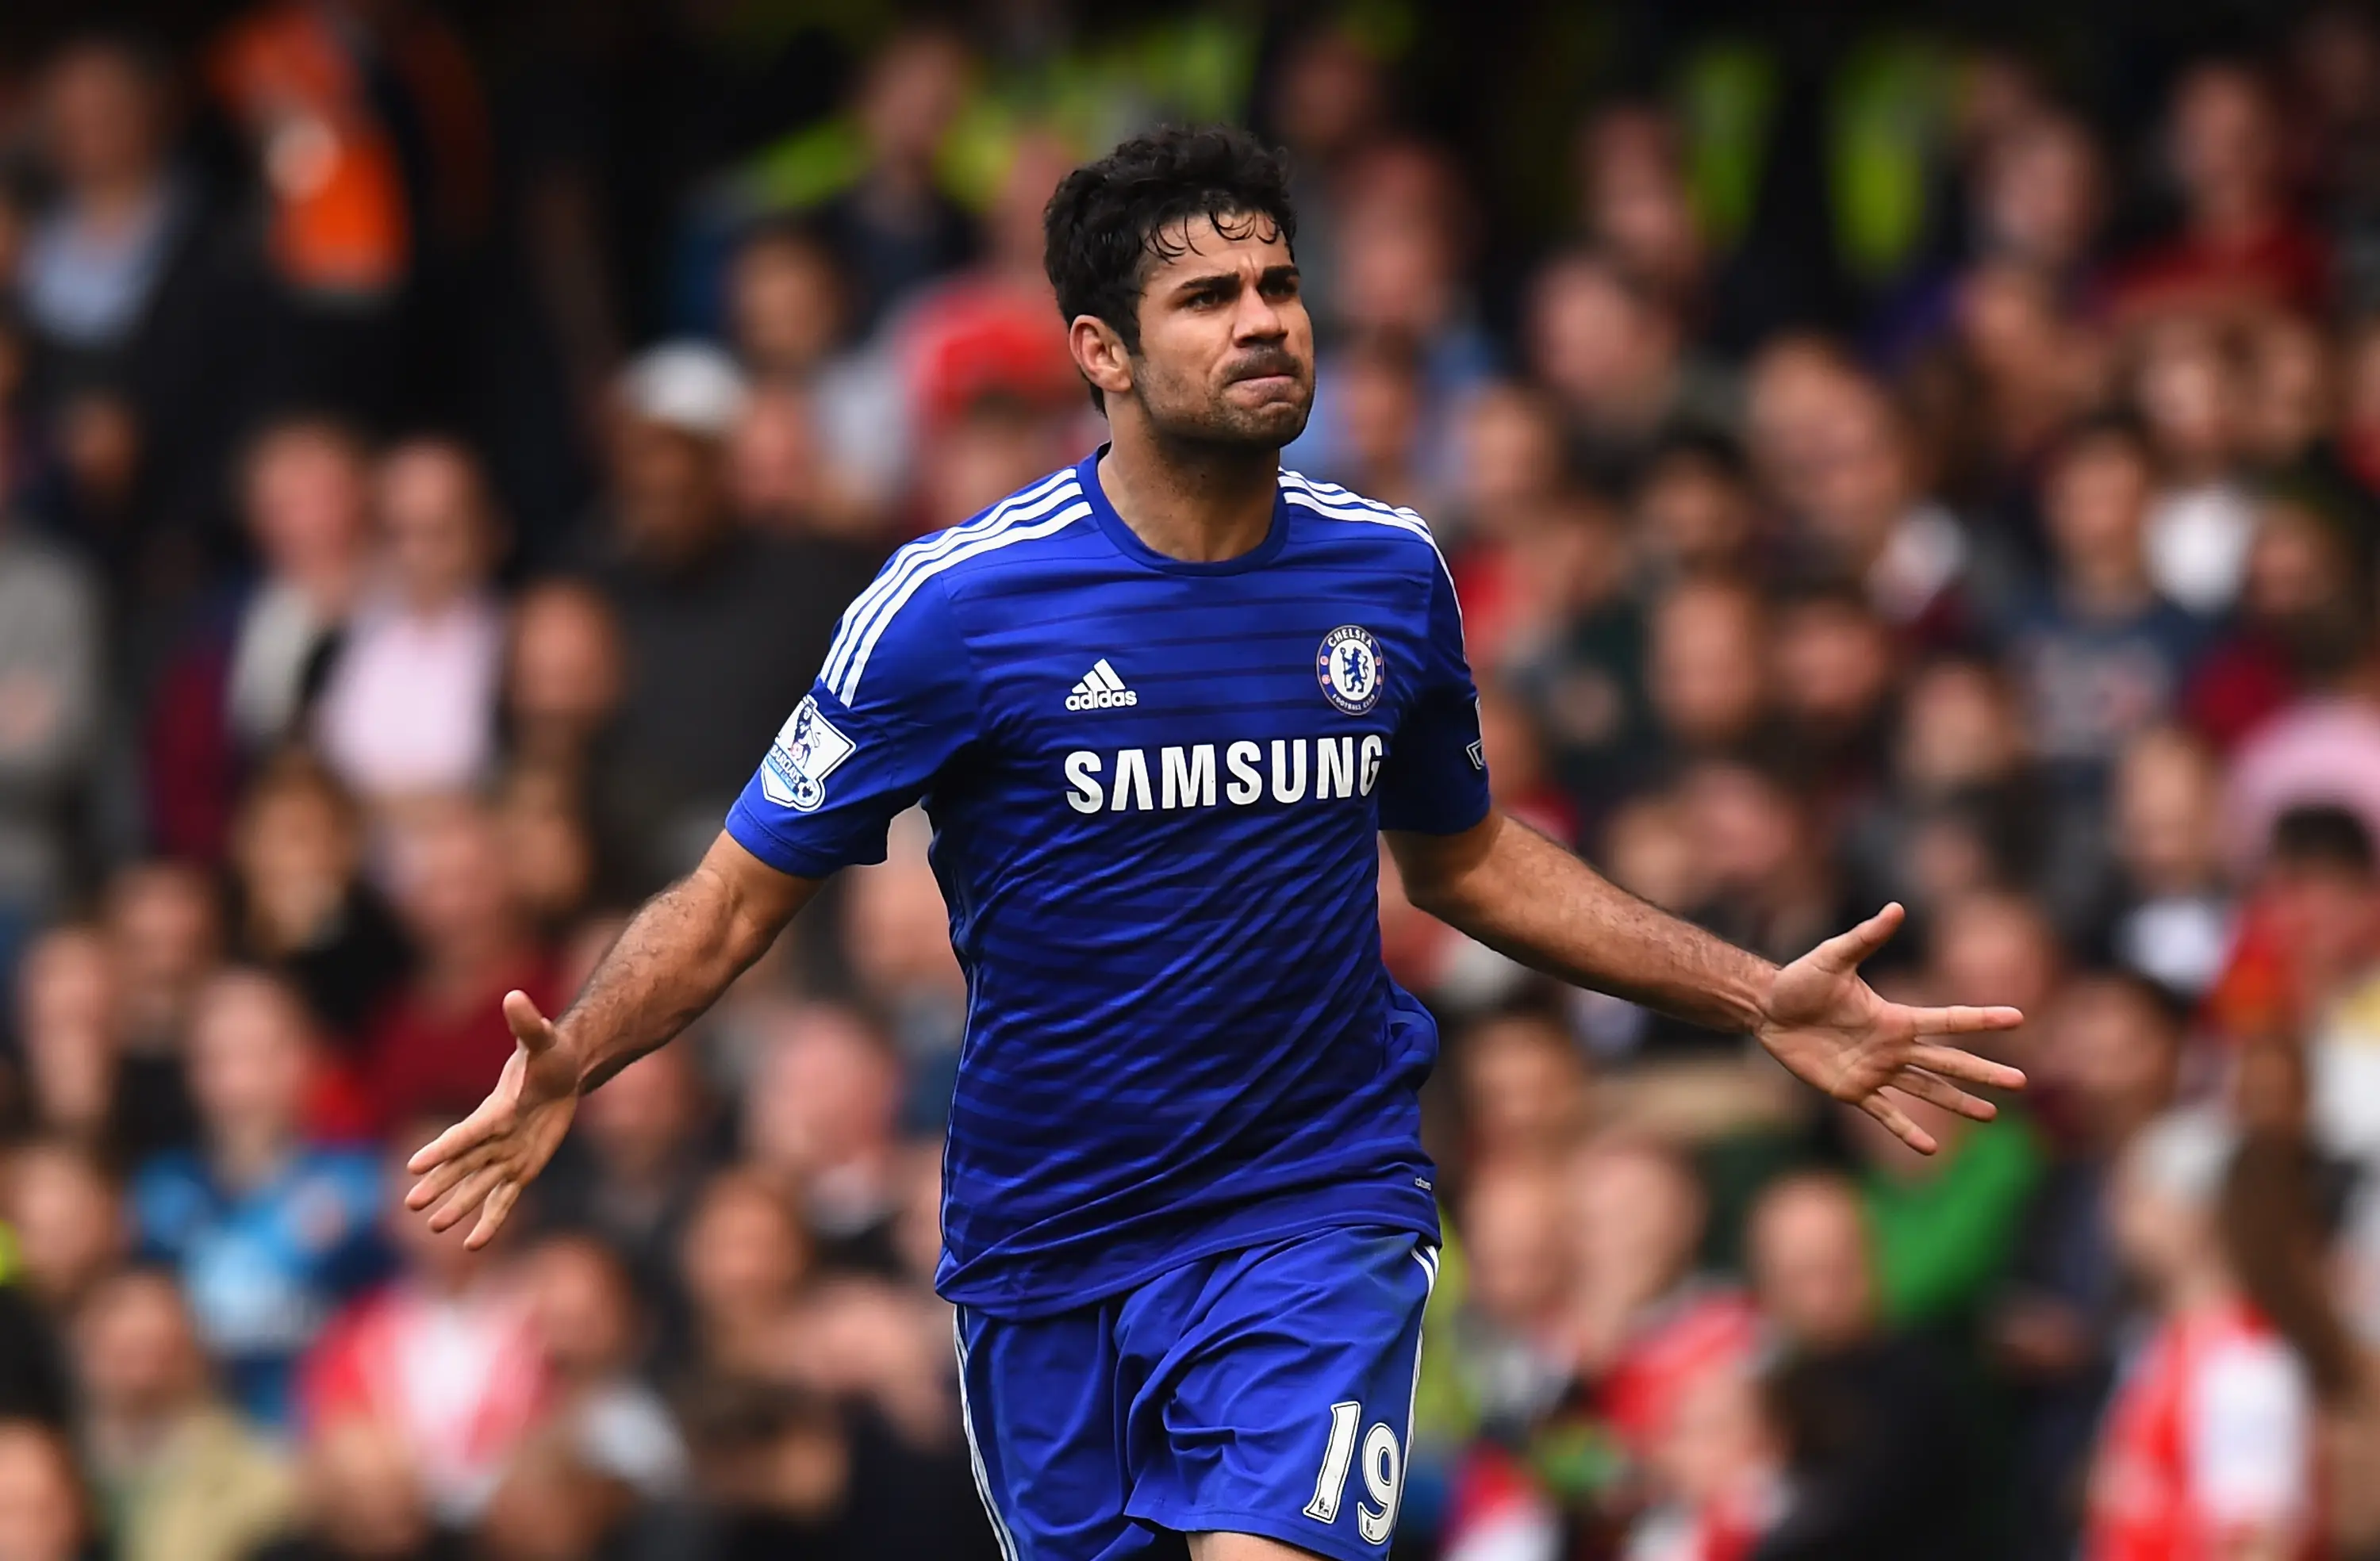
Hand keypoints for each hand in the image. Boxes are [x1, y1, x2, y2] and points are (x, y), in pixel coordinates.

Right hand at [402, 990, 581, 1248]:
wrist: (561, 1072)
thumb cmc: (551, 1053)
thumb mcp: (543, 1039)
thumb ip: (527, 1023)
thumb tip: (514, 996)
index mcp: (496, 1110)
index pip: (466, 1133)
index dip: (443, 1149)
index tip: (414, 1164)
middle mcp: (494, 1137)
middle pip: (463, 1165)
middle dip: (440, 1183)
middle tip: (411, 1203)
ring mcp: (506, 1155)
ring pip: (478, 1186)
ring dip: (459, 1206)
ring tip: (433, 1225)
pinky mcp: (522, 1169)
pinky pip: (504, 1199)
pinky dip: (490, 1221)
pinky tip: (473, 1244)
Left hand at [1755, 903, 2025, 1153]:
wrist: (1767, 1008)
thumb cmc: (1801, 980)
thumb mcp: (1834, 956)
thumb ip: (1866, 937)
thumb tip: (1896, 907)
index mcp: (1895, 1017)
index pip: (1948, 1019)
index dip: (1981, 1019)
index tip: (2017, 1017)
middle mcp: (1894, 1046)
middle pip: (1947, 1061)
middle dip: (1983, 1072)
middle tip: (2020, 1082)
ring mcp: (1875, 1071)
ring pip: (1926, 1090)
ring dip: (1958, 1102)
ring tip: (1990, 1114)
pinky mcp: (1852, 1091)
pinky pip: (1884, 1114)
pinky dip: (1906, 1130)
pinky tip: (1930, 1149)